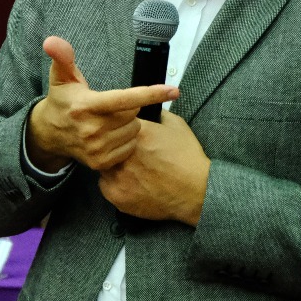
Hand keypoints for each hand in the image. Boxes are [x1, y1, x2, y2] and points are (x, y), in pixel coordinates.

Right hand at [26, 36, 177, 170]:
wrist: (50, 134)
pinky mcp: (101, 162)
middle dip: (129, 107)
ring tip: (108, 121)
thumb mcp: (61, 76)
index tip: (174, 90)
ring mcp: (97, 148)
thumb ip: (62, 56)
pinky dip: (125, 140)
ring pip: (134, 131)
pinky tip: (110, 135)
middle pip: (133, 114)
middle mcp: (91, 129)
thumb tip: (52, 40)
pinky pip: (130, 147)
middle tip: (112, 106)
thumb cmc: (63, 100)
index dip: (151, 93)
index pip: (125, 99)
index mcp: (86, 106)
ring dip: (128, 124)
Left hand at [98, 109, 210, 224]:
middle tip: (129, 154)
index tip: (126, 133)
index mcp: (136, 133)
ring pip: (103, 165)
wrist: (196, 191)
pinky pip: (105, 185)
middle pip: (106, 144)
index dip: (120, 127)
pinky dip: (114, 184)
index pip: (115, 123)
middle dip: (113, 146)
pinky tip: (130, 183)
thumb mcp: (177, 126)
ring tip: (131, 170)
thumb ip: (158, 113)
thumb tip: (146, 105)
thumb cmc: (188, 158)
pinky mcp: (116, 195)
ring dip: (112, 165)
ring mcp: (117, 175)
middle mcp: (122, 153)